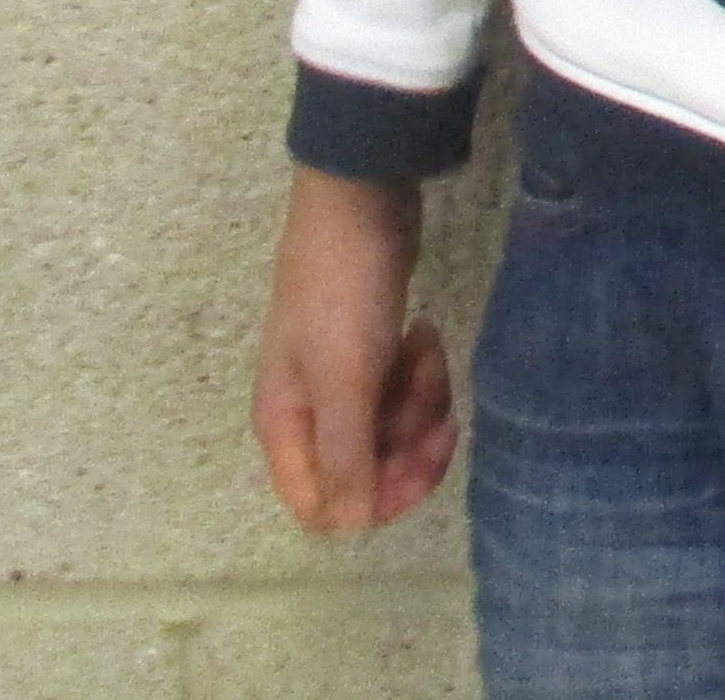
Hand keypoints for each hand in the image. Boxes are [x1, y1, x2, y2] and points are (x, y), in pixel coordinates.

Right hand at [254, 168, 460, 534]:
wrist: (361, 197)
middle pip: (365, 471)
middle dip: (409, 444)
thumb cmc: (346, 291)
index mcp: (286, 428)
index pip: (324, 508)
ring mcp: (339, 380)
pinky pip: (401, 391)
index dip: (377, 498)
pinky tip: (425, 332)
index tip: (416, 461)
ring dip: (421, 401)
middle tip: (438, 405)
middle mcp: (307, 413)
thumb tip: (350, 527)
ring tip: (427, 348)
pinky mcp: (370, 351)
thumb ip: (345, 455)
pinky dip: (420, 372)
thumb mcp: (344, 377)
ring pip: (389, 430)